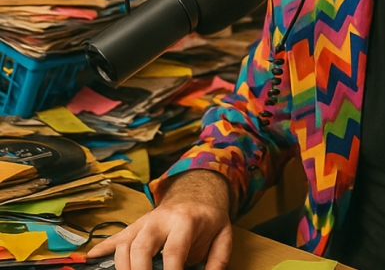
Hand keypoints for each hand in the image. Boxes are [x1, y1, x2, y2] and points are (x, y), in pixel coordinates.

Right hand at [87, 171, 233, 269]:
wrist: (198, 192)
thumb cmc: (210, 218)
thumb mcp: (223, 235)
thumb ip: (218, 260)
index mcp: (185, 221)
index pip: (174, 251)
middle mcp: (160, 220)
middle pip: (141, 246)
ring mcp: (145, 222)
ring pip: (124, 244)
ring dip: (121, 267)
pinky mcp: (135, 226)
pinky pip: (115, 238)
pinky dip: (102, 250)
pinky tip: (91, 259)